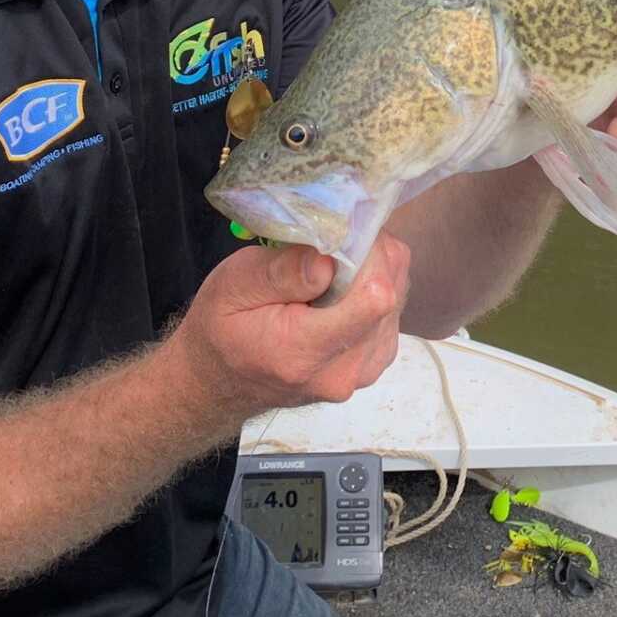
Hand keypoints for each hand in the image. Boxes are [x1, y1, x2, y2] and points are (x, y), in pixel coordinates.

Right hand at [167, 235, 409, 427]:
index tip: (341, 235)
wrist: (220, 381)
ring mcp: (362, 372)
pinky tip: (342, 291)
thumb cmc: (222, 329)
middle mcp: (343, 370)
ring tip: (330, 272)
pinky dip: (374, 292)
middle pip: (390, 295)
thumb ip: (280, 273)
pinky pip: (392, 315)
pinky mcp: (371, 366)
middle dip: (369, 258)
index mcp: (304, 351)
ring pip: (397, 301)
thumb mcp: (232, 286)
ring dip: (373, 273)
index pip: (374, 299)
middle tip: (329, 248)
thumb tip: (328, 260)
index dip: (368, 254)